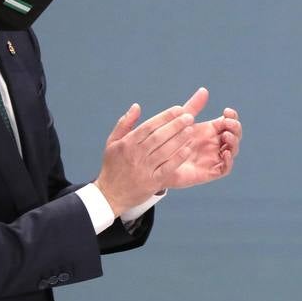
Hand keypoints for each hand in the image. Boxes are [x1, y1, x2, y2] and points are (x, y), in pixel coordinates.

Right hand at [94, 102, 195, 216]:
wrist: (110, 194)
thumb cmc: (113, 166)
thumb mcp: (112, 143)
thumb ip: (125, 123)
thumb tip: (137, 106)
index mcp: (127, 143)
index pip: (149, 126)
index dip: (165, 116)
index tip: (178, 109)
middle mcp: (136, 154)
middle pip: (159, 136)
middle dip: (175, 125)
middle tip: (189, 117)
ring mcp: (144, 168)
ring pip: (164, 151)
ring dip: (179, 139)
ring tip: (191, 130)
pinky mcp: (152, 182)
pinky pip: (167, 168)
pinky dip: (177, 159)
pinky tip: (187, 150)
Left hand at [163, 88, 241, 189]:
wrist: (157, 162)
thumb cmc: (168, 140)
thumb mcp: (182, 122)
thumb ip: (193, 107)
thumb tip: (204, 90)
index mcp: (211, 131)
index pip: (229, 122)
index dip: (232, 116)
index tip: (226, 111)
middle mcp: (215, 144)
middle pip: (235, 135)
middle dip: (235, 128)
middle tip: (228, 123)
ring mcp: (214, 158)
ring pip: (233, 151)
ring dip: (234, 142)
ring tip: (225, 135)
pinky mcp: (210, 171)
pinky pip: (225, 168)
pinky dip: (229, 161)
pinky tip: (225, 152)